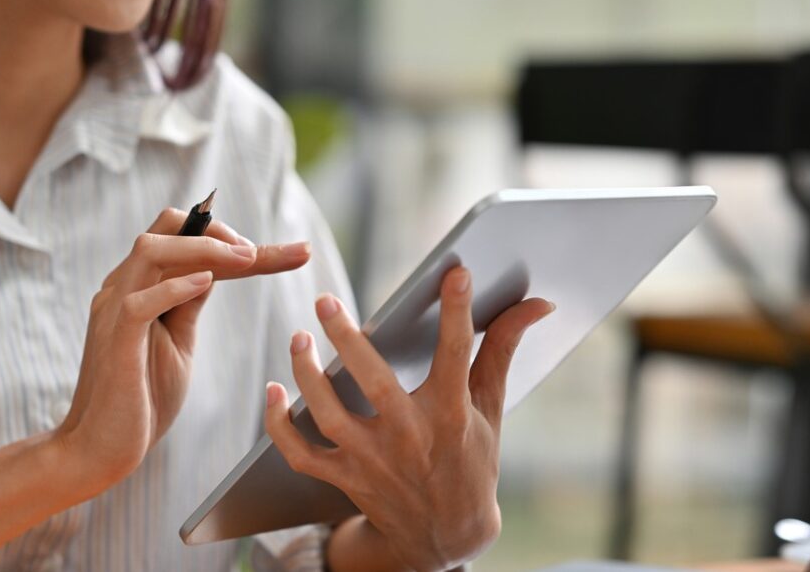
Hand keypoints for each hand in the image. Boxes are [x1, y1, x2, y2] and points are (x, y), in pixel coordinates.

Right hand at [54, 207, 311, 492]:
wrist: (101, 449)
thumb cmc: (141, 397)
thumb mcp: (177, 340)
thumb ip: (189, 303)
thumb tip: (215, 270)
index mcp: (140, 286)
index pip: (183, 237)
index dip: (235, 238)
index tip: (293, 253)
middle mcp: (123, 288)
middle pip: (166, 228)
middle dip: (220, 230)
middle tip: (261, 252)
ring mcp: (114, 312)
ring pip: (150, 250)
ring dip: (203, 247)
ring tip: (247, 258)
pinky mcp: (115, 342)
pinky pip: (139, 302)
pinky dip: (175, 287)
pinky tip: (207, 283)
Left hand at [264, 266, 553, 570]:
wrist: (446, 536)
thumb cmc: (470, 458)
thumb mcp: (490, 406)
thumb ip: (503, 348)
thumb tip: (537, 303)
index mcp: (452, 414)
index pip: (457, 354)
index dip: (457, 312)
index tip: (454, 273)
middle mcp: (411, 436)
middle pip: (374, 383)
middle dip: (347, 340)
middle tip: (325, 300)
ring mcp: (373, 460)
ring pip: (329, 415)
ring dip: (307, 376)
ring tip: (299, 338)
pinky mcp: (345, 477)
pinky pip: (302, 452)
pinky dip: (279, 425)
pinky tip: (271, 391)